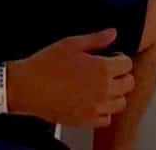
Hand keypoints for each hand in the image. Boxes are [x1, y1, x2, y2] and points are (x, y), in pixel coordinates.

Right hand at [7, 29, 134, 127]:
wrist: (27, 87)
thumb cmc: (46, 64)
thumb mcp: (72, 44)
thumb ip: (97, 39)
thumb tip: (113, 33)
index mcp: (102, 69)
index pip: (127, 64)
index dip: (120, 58)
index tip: (111, 57)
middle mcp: (103, 90)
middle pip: (128, 84)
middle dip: (121, 75)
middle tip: (108, 71)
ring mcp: (95, 108)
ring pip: (120, 102)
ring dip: (115, 93)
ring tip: (102, 86)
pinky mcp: (85, 121)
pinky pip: (106, 119)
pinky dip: (104, 111)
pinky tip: (93, 101)